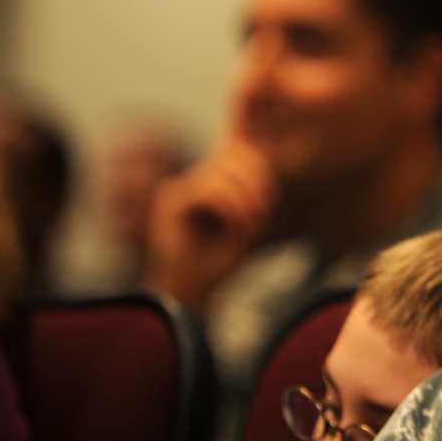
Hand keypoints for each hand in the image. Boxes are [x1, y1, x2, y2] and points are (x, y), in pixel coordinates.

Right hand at [143, 136, 277, 311]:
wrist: (194, 293)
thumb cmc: (224, 261)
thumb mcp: (251, 221)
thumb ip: (257, 190)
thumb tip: (268, 152)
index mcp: (213, 181)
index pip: (235, 148)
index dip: (252, 147)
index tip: (271, 174)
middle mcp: (193, 180)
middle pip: (231, 154)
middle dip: (257, 177)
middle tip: (267, 208)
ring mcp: (179, 188)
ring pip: (221, 171)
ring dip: (245, 197)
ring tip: (254, 223)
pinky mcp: (170, 202)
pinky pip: (207, 189)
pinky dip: (230, 206)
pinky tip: (238, 226)